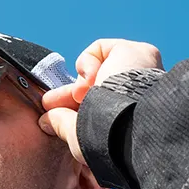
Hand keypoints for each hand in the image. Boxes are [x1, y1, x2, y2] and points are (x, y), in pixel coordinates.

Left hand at [38, 39, 163, 161]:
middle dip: (70, 95)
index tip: (51, 114)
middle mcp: (139, 96)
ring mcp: (143, 73)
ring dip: (82, 83)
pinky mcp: (141, 53)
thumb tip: (45, 122)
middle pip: (96, 88)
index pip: (98, 107)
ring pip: (99, 70)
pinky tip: (93, 79)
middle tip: (49, 103)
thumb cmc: (109, 138)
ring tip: (81, 96)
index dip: (73, 108)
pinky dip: (88, 63)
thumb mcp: (81, 136)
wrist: (128, 121)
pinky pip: (101, 49)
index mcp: (130, 119)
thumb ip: (64, 126)